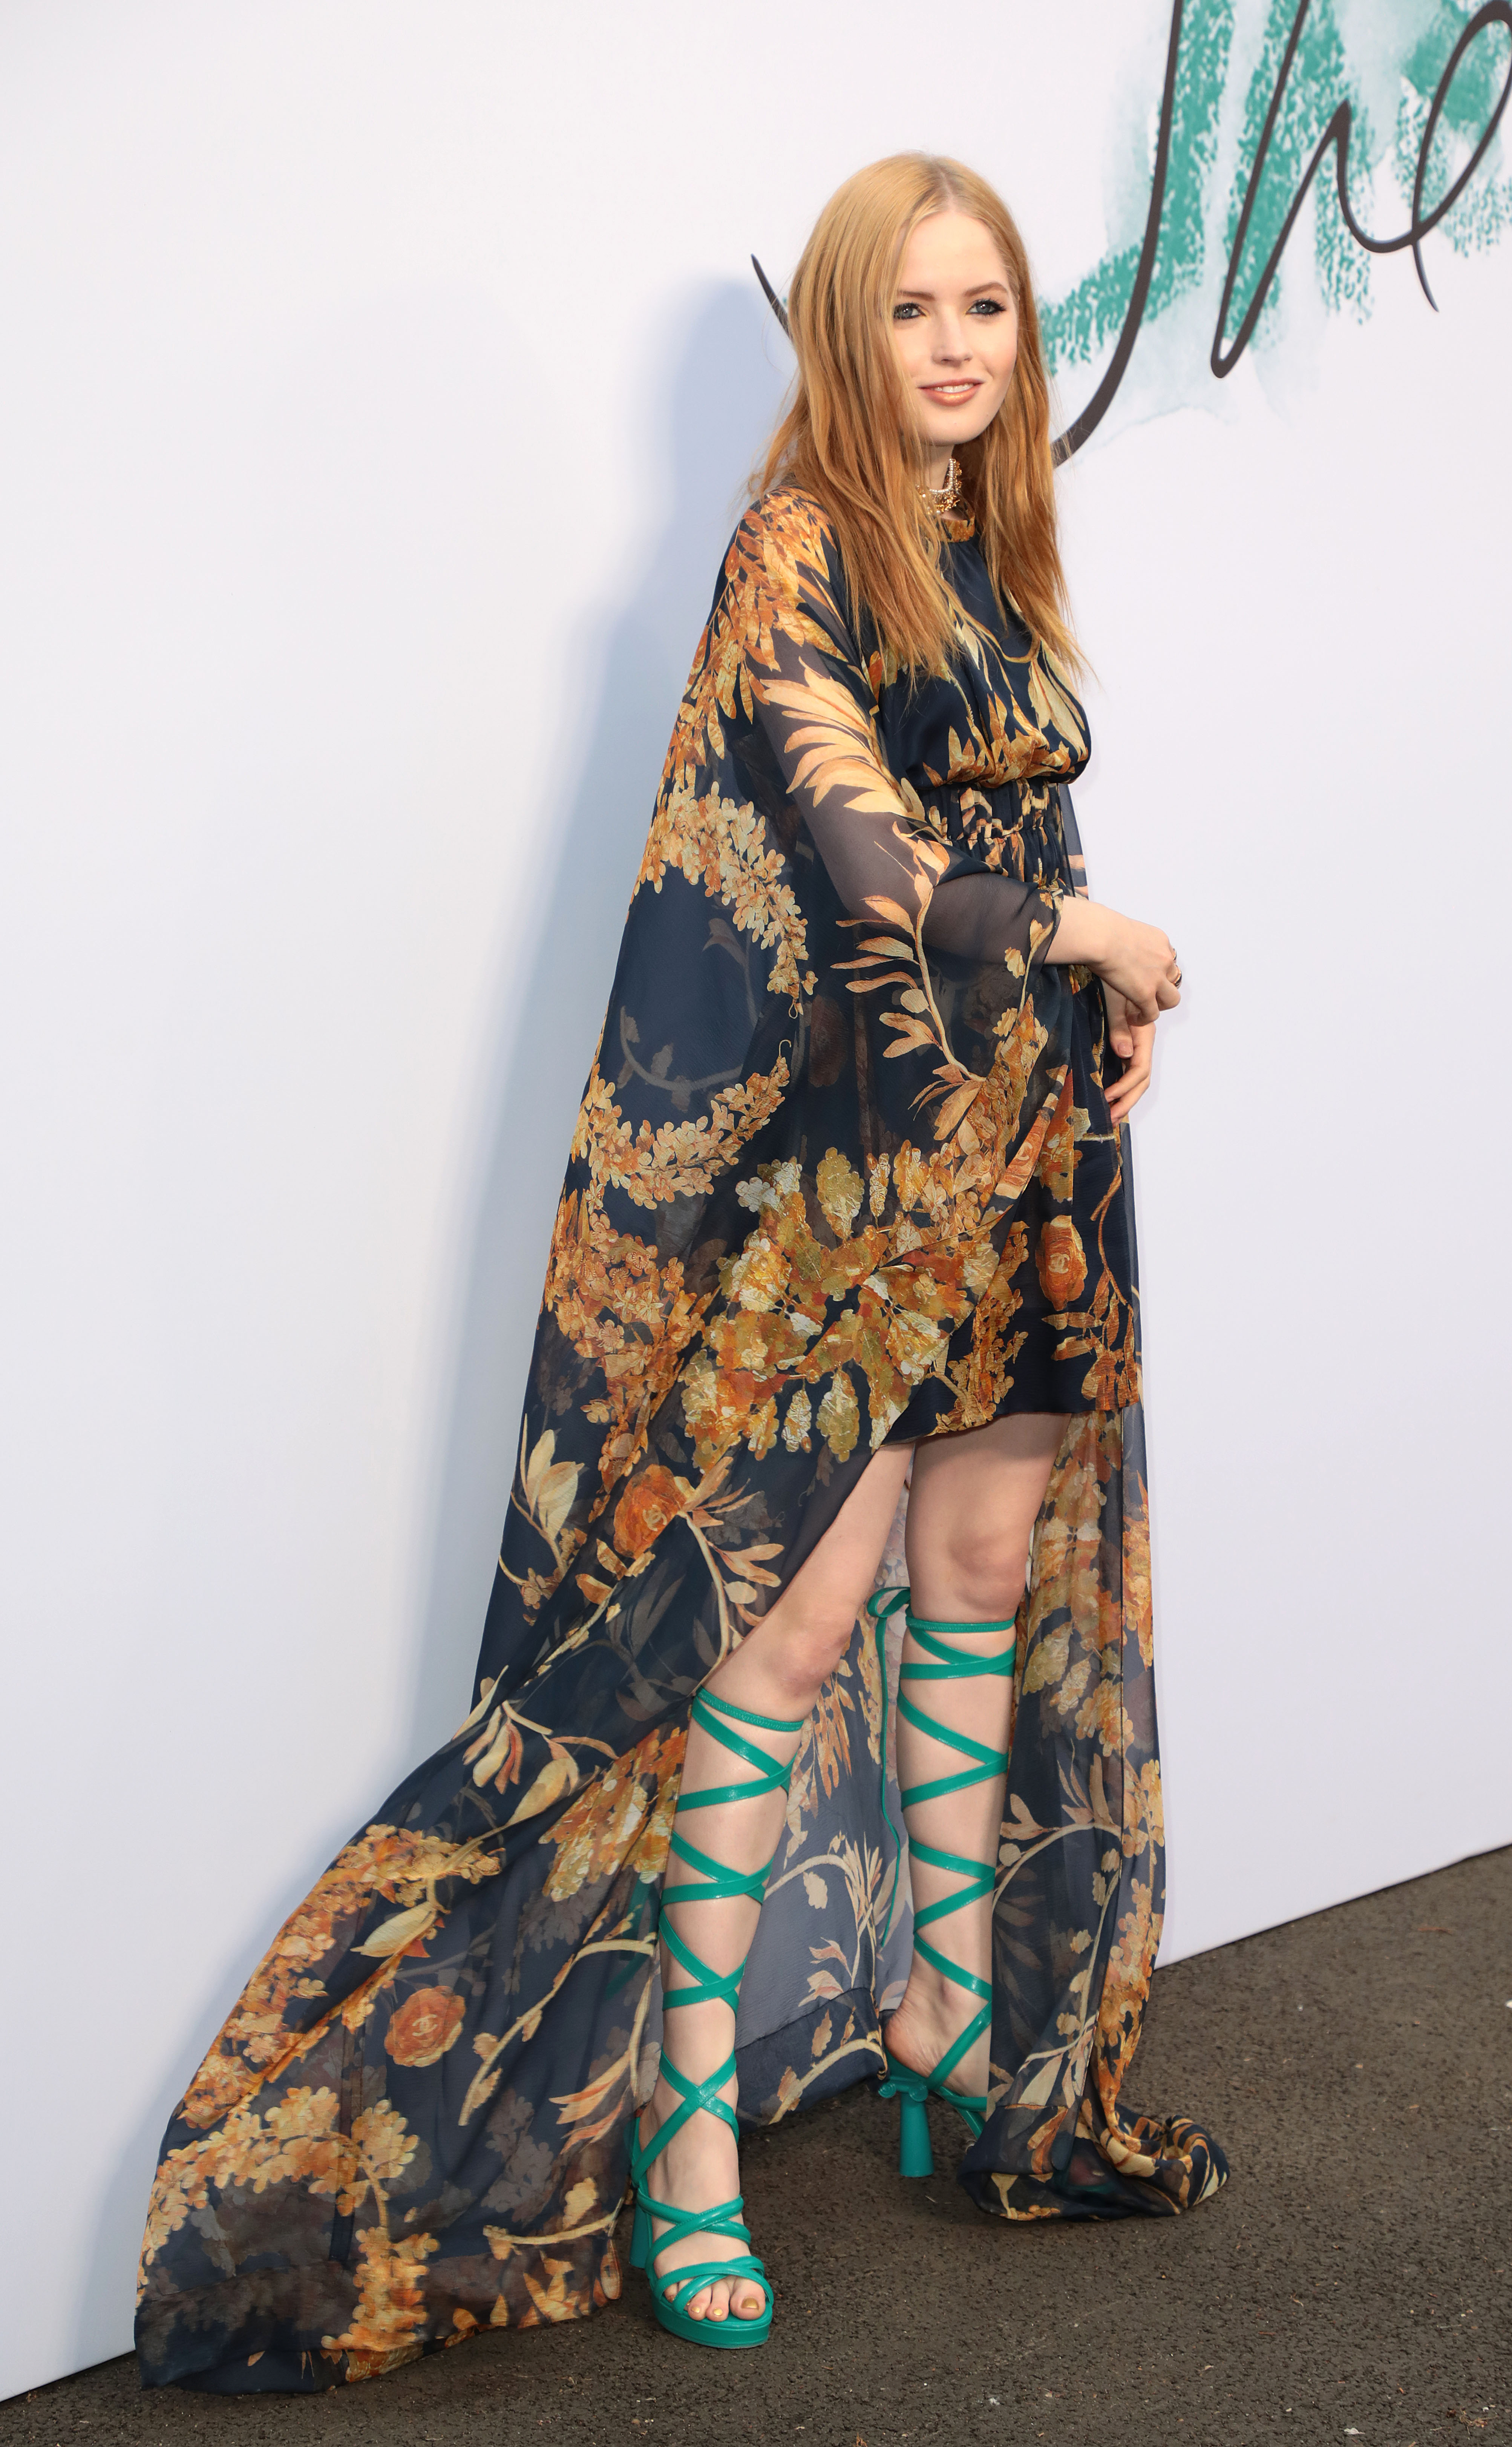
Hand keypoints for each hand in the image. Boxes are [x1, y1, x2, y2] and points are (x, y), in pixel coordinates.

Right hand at [1046, 896, 1181, 1026]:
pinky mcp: (1146, 993)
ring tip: (1143, 1009)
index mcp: (1159, 940)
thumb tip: (1108, 933)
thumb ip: (1124, 936)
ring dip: (1159, 1005)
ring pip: (1171, 999)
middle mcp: (1164, 958)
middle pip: (1174, 978)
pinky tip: (1132, 1018)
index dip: (1157, 969)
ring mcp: (1157, 977)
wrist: (1100, 937)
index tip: (1144, 975)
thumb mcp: (1121, 928)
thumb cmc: (1101, 928)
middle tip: (1146, 992)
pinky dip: (1144, 1018)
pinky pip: (1152, 1013)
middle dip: (1162, 987)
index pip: (1167, 958)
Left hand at [1103, 987, 1153, 1123]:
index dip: (1126, 1087)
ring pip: (1139, 1074)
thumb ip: (1120, 1029)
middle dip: (1128, 1100)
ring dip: (1127, 1095)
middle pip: (1142, 1078)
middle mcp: (1144, 1039)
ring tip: (1112, 1113)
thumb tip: (1125, 1054)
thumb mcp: (1117, 1002)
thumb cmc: (1115, 977)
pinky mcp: (1130, 1037)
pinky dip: (1124, 1082)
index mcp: (1144, 1033)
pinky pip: (1132, 1066)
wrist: (1116, 955)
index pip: (1140, 1069)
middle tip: (1111, 1118)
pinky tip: (1111, 1092)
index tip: (1108, 1098)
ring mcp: (1138, 1040)